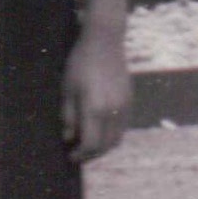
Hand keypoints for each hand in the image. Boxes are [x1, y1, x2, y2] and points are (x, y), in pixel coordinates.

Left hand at [63, 28, 129, 161]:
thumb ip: (69, 117)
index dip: (80, 154)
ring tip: (89, 143)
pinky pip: (123, 125)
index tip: (70, 156)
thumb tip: (69, 137)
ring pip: (118, 137)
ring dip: (104, 145)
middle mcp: (114, 111)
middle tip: (79, 154)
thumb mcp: (67, 91)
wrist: (105, 42)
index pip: (91, 144)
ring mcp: (125, 105)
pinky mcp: (130, 99)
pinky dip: (112, 134)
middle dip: (93, 154)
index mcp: (95, 109)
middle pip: (107, 144)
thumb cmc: (80, 64)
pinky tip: (100, 128)